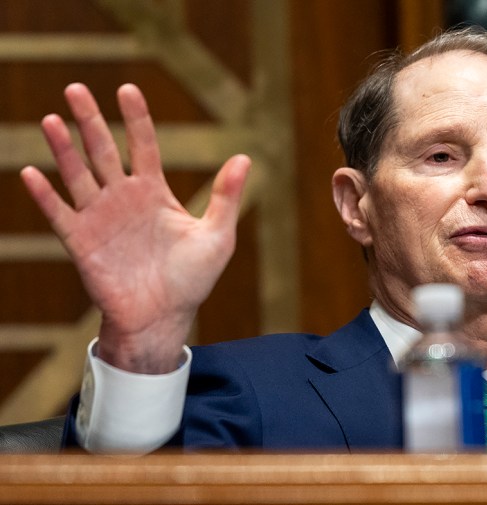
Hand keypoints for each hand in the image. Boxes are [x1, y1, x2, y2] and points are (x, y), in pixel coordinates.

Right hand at [20, 83, 249, 373]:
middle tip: (75, 88)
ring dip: (64, 149)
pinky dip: (45, 195)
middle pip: (104, 151)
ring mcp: (100, 218)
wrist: (164, 317)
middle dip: (90, 121)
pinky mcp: (82, 242)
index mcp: (155, 193)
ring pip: (78, 175)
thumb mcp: (218, 236)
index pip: (143, 146)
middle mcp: (124, 199)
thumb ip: (226, 197)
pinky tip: (32, 173)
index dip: (136, 118)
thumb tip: (244, 158)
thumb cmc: (192, 279)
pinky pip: (60, 214)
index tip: (126, 89)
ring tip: (51, 120)